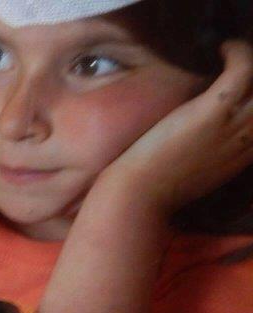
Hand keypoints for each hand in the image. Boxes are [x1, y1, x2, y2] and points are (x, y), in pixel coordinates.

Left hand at [102, 40, 252, 214]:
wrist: (138, 197)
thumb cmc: (156, 188)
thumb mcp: (199, 174)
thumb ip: (214, 152)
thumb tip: (207, 132)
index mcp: (244, 157)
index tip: (250, 90)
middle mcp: (248, 142)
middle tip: (245, 65)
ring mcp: (233, 126)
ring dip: (252, 60)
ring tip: (235, 53)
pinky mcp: (213, 113)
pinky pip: (243, 70)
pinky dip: (239, 52)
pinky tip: (225, 48)